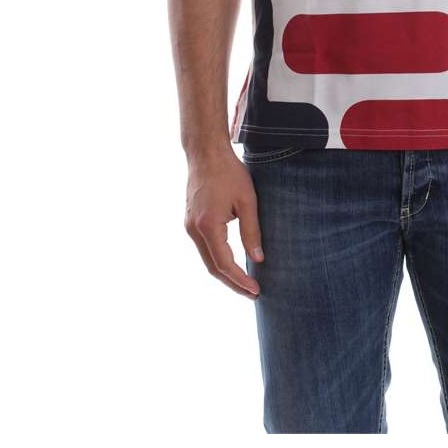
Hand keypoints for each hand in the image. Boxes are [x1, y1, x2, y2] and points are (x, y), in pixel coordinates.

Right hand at [184, 153, 264, 298]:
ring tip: (245, 283)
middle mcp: (194, 230)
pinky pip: (204, 248)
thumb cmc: (229, 173)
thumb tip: (258, 259)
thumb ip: (252, 231)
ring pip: (207, 259)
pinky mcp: (191, 221)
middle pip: (212, 267)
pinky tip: (232, 264)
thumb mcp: (247, 201)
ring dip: (224, 273)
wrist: (206, 153)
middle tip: (252, 293)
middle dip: (232, 283)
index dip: (240, 280)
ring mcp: (189, 226)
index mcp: (208, 226)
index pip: (224, 264)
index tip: (255, 290)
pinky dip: (217, 260)